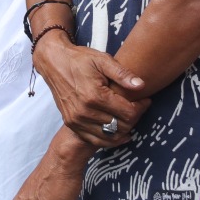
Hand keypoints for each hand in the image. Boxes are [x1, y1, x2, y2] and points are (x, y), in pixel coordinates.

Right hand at [32, 32, 148, 147]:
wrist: (54, 63)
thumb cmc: (79, 59)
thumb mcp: (102, 60)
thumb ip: (122, 74)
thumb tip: (141, 85)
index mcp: (94, 95)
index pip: (128, 113)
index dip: (141, 107)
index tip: (145, 100)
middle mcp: (84, 111)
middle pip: (121, 126)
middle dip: (134, 118)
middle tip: (138, 107)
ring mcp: (76, 120)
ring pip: (110, 136)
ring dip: (124, 130)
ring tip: (128, 117)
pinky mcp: (71, 124)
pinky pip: (95, 140)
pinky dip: (109, 139)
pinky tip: (118, 132)